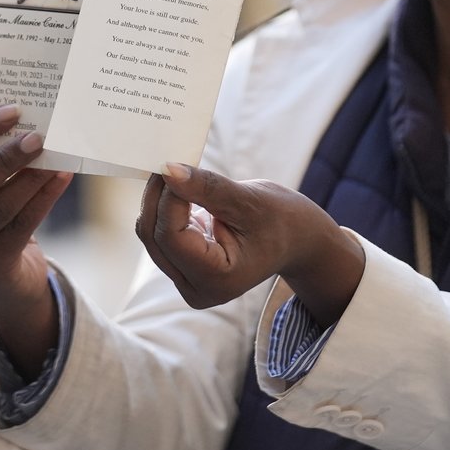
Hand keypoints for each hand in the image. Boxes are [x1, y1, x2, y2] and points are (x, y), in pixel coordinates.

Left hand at [137, 163, 363, 325]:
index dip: (167, 199)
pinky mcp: (184, 268)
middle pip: (155, 238)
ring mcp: (188, 281)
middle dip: (158, 197)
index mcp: (218, 280)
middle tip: (167, 160)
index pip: (172, 236)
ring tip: (175, 171)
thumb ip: (206, 187)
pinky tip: (178, 188)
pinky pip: (161, 235)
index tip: (173, 164)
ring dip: (158, 201)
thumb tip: (168, 170)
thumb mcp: (248, 200)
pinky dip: (165, 208)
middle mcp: (198, 289)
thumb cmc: (282, 221)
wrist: (297, 240)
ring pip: (153, 235)